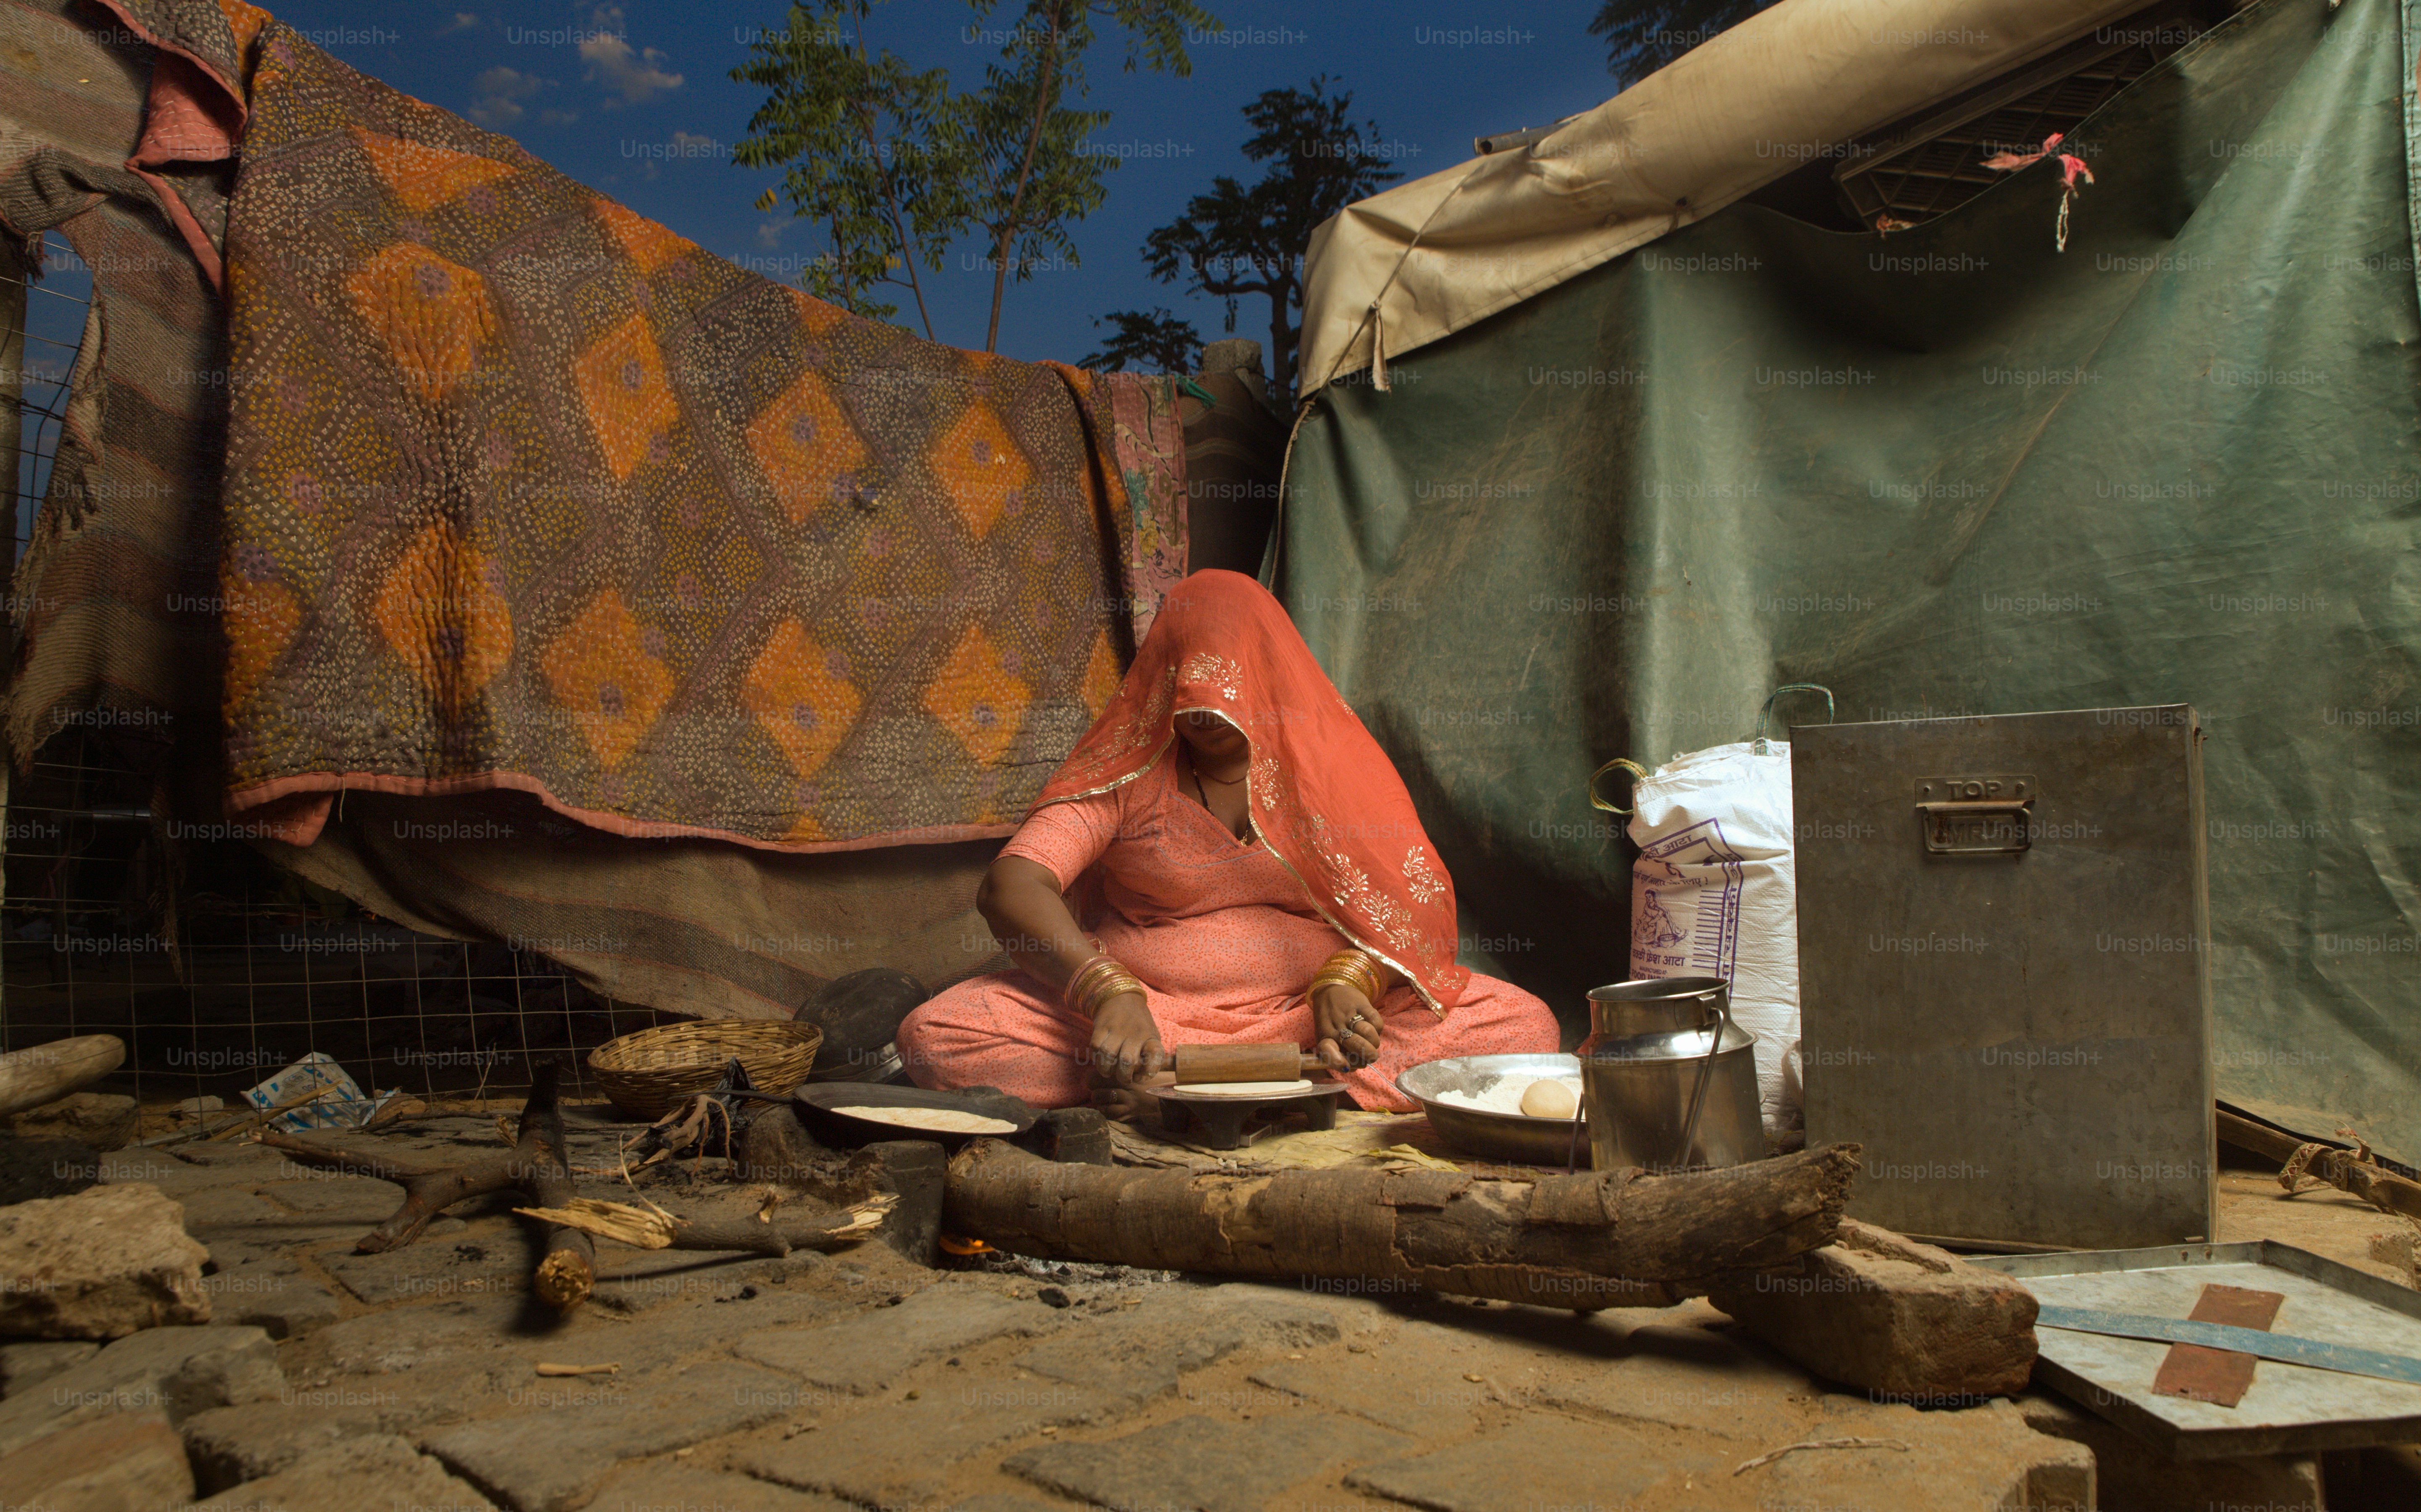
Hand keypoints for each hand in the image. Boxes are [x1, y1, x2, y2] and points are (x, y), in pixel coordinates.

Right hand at [1086, 993, 1170, 1120]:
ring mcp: (1117, 1028)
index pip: (1155, 1056)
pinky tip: (1100, 1058)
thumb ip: (1149, 1056)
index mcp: (1151, 1037)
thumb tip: (1140, 1078)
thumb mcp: (1151, 1037)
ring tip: (1108, 1071)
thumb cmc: (1139, 1025)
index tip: (1141, 1078)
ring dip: (1106, 1069)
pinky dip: (1096, 1057)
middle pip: (1127, 1061)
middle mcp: (1136, 1033)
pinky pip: (1095, 1046)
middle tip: (1122, 1078)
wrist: (1122, 997)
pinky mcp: (1101, 1025)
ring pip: (1108, 1054)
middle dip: (1123, 1076)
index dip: (1149, 1071)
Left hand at [1312, 983, 1381, 1069]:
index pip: (1327, 1051)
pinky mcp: (1361, 1004)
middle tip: (1371, 1057)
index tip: (1347, 1067)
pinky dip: (1378, 1028)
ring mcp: (1348, 1014)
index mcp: (1324, 1037)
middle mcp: (1335, 1026)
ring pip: (1368, 1033)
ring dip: (1374, 1042)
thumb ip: (1337, 1054)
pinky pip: (1376, 1021)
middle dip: (1368, 1055)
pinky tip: (1373, 1028)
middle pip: (1356, 1045)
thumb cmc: (1329, 1021)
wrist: (1330, 990)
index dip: (1337, 1061)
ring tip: (1373, 1043)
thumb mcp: (1326, 1037)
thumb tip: (1351, 1069)